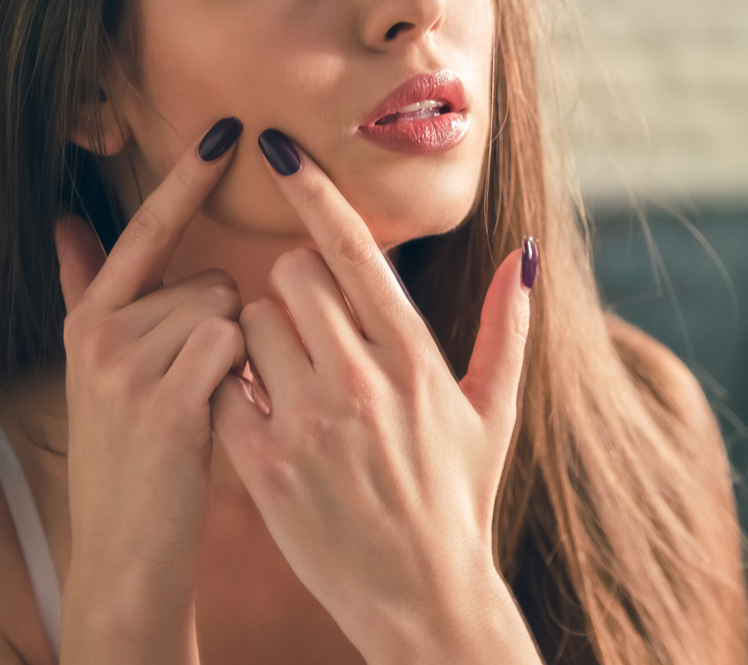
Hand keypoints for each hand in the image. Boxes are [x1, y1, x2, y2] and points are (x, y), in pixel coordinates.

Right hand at [58, 118, 247, 663]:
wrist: (125, 550)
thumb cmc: (132, 455)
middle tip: (196, 387)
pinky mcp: (163, 400)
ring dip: (235, 352)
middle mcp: (99, 334)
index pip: (144, 231)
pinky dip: (240, 375)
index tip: (224, 128)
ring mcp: (127, 366)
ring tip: (202, 406)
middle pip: (211, 278)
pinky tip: (215, 416)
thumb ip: (87, 290)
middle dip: (225, 322)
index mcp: (89, 320)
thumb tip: (61, 221)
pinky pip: (231, 344)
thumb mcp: (96, 369)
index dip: (185, 180)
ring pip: (227, 310)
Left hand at [209, 130, 540, 664]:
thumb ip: (505, 326)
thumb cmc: (459, 499)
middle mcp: (360, 379)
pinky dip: (232, 384)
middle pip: (290, 273)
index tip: (277, 149)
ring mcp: (309, 421)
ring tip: (286, 372)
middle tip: (306, 319)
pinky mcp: (265, 464)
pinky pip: (222, 384)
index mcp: (414, 356)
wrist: (422, 597)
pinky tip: (259, 406)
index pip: (354, 250)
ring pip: (250, 322)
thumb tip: (525, 252)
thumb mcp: (494, 412)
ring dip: (260, 334)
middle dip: (291, 282)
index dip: (313, 192)